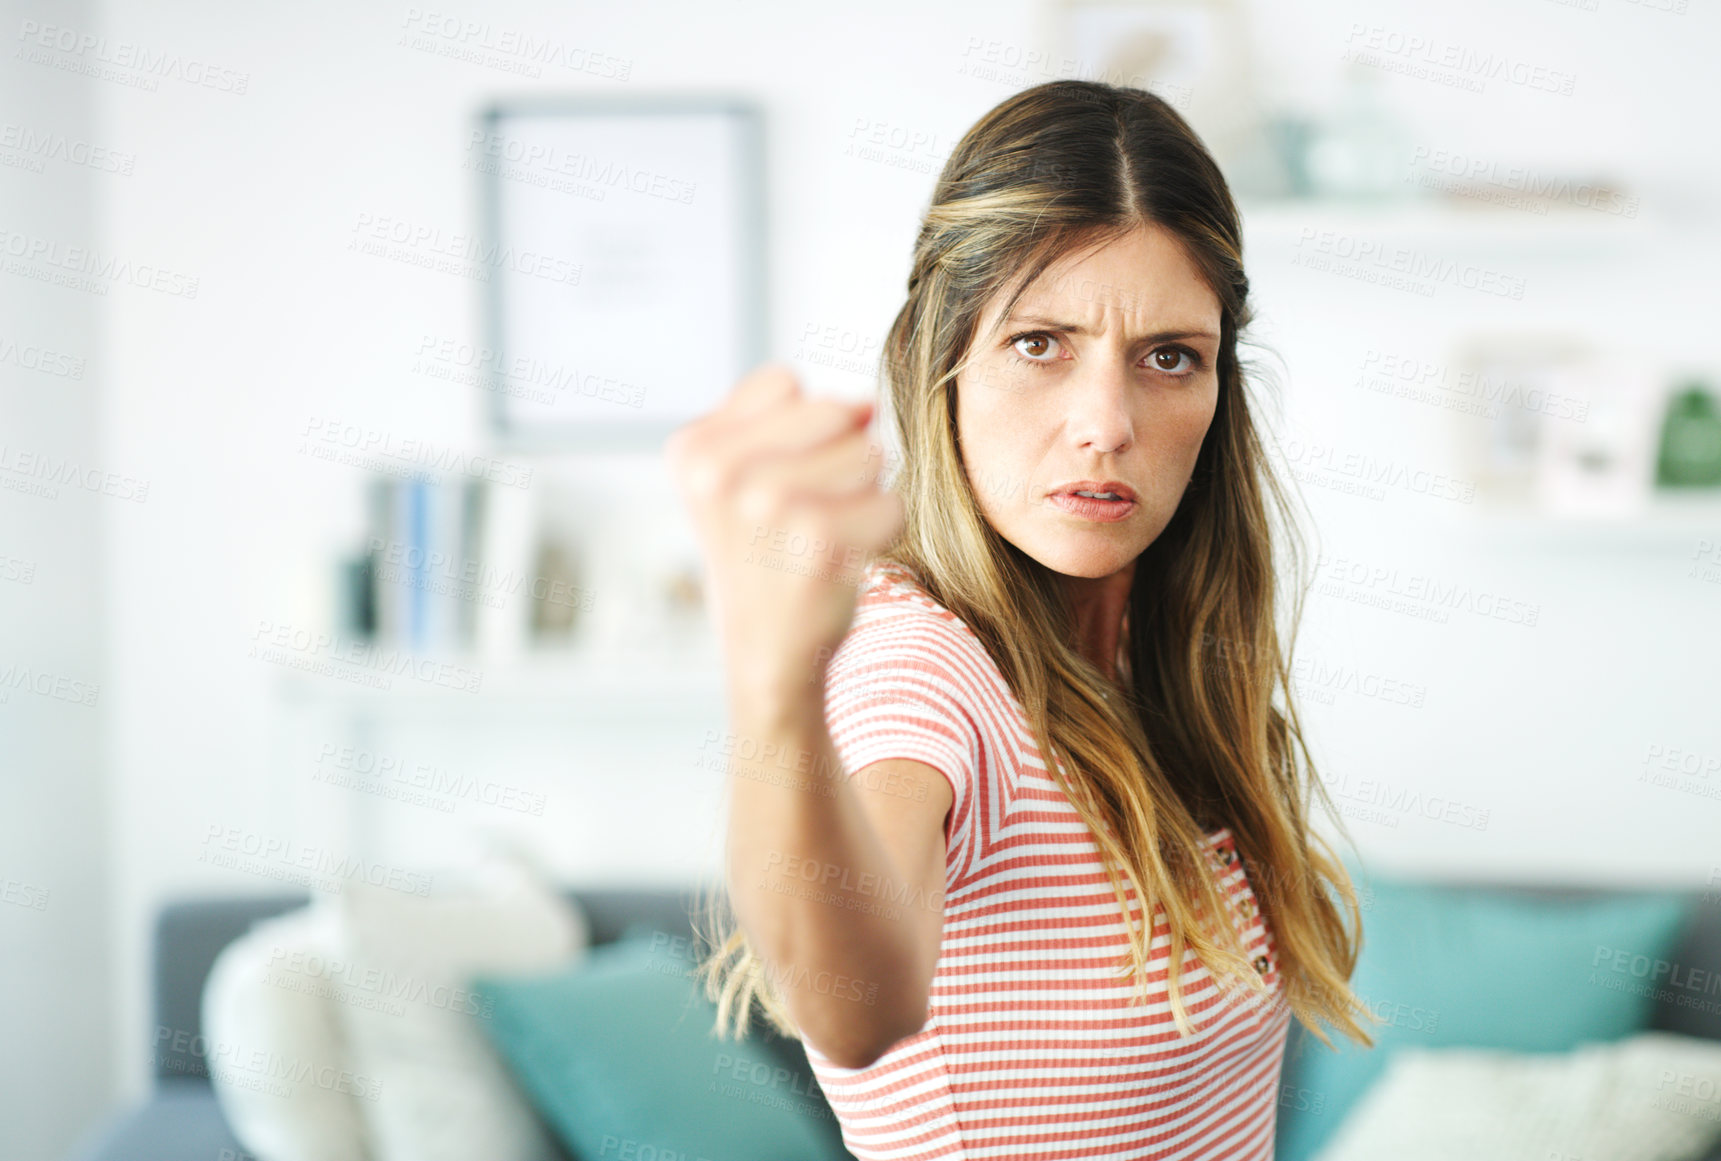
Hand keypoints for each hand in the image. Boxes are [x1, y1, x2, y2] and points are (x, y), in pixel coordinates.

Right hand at [666, 362, 902, 705]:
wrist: (764, 652)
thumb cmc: (759, 553)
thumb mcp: (739, 476)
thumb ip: (792, 416)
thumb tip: (866, 404)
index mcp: (694, 451)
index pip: (786, 384)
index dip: (797, 428)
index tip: (770, 479)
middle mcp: (724, 475)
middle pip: (836, 413)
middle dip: (838, 458)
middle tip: (801, 516)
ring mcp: (771, 508)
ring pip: (870, 455)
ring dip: (861, 496)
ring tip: (819, 537)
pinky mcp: (822, 544)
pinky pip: (891, 504)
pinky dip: (881, 533)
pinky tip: (842, 562)